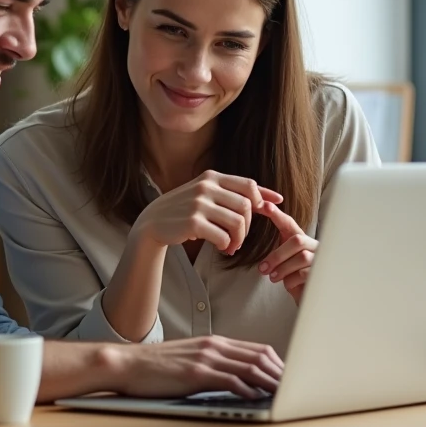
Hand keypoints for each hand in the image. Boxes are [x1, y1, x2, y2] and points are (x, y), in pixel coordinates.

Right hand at [110, 335, 282, 399]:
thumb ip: (214, 364)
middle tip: (295, 389)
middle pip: (259, 357)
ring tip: (284, 395)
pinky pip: (229, 380)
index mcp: (214, 342)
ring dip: (270, 383)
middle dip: (281, 374)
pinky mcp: (195, 374)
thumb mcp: (190, 359)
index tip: (289, 379)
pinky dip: (247, 390)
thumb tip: (238, 380)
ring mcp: (205, 358)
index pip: (257, 350)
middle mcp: (214, 346)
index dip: (278, 365)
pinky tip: (255, 399)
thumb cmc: (156, 366)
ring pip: (249, 367)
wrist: (126, 364)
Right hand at [132, 170, 283, 255]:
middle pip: (246, 206)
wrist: (152, 222)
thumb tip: (273, 199)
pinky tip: (221, 248)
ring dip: (239, 239)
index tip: (272, 208)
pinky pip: (223, 237)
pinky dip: (226, 245)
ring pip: (238, 223)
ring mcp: (198, 204)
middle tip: (240, 238)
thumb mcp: (205, 194)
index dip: (264, 198)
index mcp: (211, 178)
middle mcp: (205, 187)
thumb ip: (233, 194)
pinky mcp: (193, 223)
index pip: (248, 185)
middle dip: (248, 227)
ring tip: (232, 247)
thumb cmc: (184, 209)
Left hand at [256, 202, 317, 304]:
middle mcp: (314, 246)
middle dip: (277, 254)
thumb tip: (259, 249)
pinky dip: (290, 280)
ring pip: (300, 257)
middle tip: (263, 269)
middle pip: (297, 240)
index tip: (264, 206)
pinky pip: (304, 273)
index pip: (289, 224)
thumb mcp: (283, 264)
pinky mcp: (323, 274)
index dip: (277, 215)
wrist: (310, 300)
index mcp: (302, 241)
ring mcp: (321, 259)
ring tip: (273, 278)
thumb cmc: (295, 280)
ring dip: (282, 269)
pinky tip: (286, 284)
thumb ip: (278, 253)